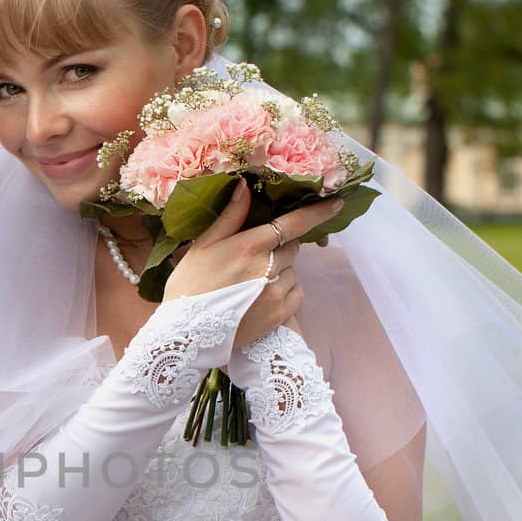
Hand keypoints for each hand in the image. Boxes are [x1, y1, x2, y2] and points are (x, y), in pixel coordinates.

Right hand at [163, 181, 342, 321]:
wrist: (185, 334)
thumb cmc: (189, 287)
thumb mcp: (202, 246)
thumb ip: (229, 217)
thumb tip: (245, 187)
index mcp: (250, 245)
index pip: (294, 223)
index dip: (318, 211)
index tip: (336, 204)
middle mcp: (268, 267)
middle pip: (292, 246)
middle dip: (280, 247)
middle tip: (255, 258)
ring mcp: (276, 292)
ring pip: (293, 271)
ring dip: (281, 271)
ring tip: (253, 283)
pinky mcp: (280, 314)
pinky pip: (296, 293)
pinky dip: (286, 291)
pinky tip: (263, 297)